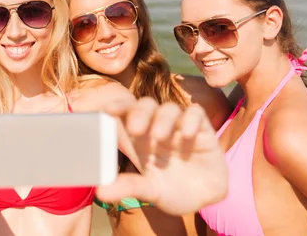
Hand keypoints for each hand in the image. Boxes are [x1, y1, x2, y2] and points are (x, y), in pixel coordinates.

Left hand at [98, 97, 227, 214]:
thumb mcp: (149, 191)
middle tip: (135, 130)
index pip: (124, 114)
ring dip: (163, 119)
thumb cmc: (172, 190)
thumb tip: (101, 191)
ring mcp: (179, 126)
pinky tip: (186, 134)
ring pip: (169, 108)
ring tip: (159, 136)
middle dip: (138, 113)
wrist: (205, 200)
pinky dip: (190, 119)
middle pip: (145, 106)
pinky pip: (196, 114)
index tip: (106, 110)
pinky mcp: (202, 129)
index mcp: (139, 138)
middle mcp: (157, 127)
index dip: (116, 108)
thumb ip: (128, 187)